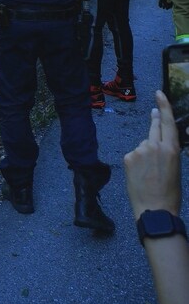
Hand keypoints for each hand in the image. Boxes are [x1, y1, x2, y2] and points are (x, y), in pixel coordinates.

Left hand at [124, 90, 180, 219]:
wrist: (154, 210)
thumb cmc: (169, 193)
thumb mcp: (175, 168)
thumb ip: (167, 151)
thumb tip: (159, 141)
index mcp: (171, 149)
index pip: (167, 122)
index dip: (163, 106)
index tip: (159, 93)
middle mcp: (154, 145)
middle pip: (153, 127)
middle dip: (154, 121)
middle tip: (153, 113)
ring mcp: (139, 150)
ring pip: (143, 145)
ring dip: (145, 153)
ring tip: (149, 173)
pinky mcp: (128, 157)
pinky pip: (133, 154)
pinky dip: (136, 162)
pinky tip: (139, 175)